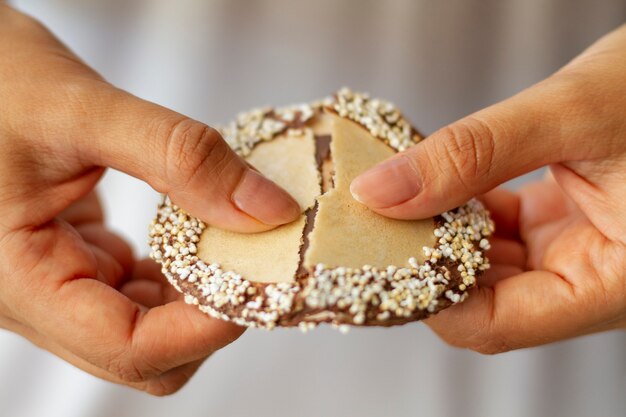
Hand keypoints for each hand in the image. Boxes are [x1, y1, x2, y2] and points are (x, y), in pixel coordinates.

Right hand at [0, 5, 299, 393]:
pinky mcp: (77, 260)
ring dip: (199, 295)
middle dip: (208, 319)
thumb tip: (269, 210)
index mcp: (20, 280)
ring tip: (238, 242)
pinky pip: (138, 292)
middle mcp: (37, 297)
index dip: (205, 329)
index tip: (262, 282)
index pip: (128, 348)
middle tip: (257, 261)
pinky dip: (181, 272)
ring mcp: (58, 281)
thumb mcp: (84, 110)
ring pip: (146, 328)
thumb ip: (180, 159)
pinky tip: (201, 232)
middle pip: (144, 354)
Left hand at [350, 24, 625, 352]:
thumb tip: (381, 191)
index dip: (430, 295)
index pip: (495, 323)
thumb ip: (473, 154)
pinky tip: (439, 180)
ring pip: (487, 266)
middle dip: (427, 260)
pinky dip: (463, 209)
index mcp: (616, 283)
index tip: (381, 247)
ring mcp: (579, 254)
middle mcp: (594, 279)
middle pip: (484, 300)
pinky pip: (500, 233)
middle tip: (377, 215)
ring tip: (402, 193)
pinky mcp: (566, 225)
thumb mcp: (572, 113)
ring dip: (441, 231)